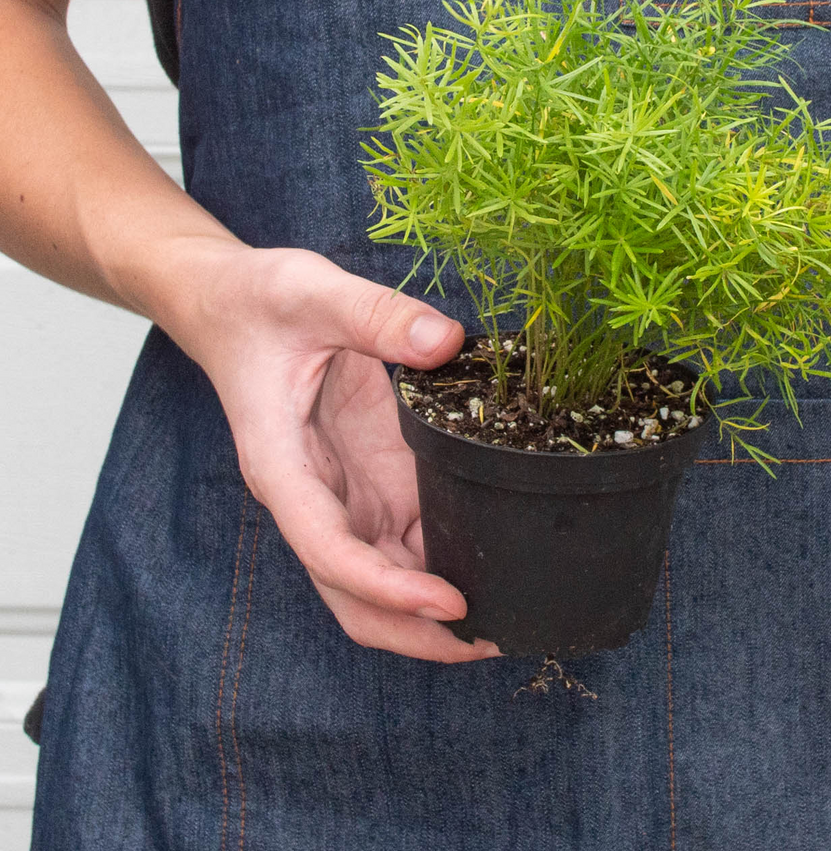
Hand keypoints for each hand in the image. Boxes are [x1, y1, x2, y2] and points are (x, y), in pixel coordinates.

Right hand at [168, 242, 499, 663]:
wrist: (228, 302)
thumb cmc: (255, 302)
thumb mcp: (312, 292)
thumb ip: (376, 314)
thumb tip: (447, 342)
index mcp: (283, 467)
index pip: (330, 551)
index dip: (388, 589)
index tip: (448, 605)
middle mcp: (310, 494)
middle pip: (354, 592)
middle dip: (414, 629)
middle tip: (493, 638)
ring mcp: (339, 489)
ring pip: (378, 574)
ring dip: (428, 606)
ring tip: (502, 613)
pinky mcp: (364, 473)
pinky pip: (398, 534)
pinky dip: (436, 558)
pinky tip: (485, 560)